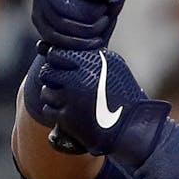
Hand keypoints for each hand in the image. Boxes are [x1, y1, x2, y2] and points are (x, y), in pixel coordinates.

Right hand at [31, 0, 126, 49]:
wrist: (98, 10)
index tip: (104, 5)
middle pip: (61, 5)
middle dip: (88, 17)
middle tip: (106, 18)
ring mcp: (39, 0)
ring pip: (57, 23)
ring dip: (84, 31)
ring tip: (101, 28)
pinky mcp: (39, 20)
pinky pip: (53, 37)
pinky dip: (75, 43)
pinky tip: (93, 41)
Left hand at [37, 47, 167, 162]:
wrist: (131, 129)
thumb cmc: (126, 97)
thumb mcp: (116, 68)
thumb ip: (92, 57)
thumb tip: (65, 50)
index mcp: (90, 63)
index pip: (56, 54)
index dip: (56, 61)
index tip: (62, 67)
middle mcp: (78, 77)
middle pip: (47, 73)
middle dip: (53, 79)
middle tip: (63, 86)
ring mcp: (70, 98)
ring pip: (46, 92)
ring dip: (54, 97)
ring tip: (69, 102)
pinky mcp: (66, 117)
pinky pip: (48, 110)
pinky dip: (56, 112)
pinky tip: (69, 114)